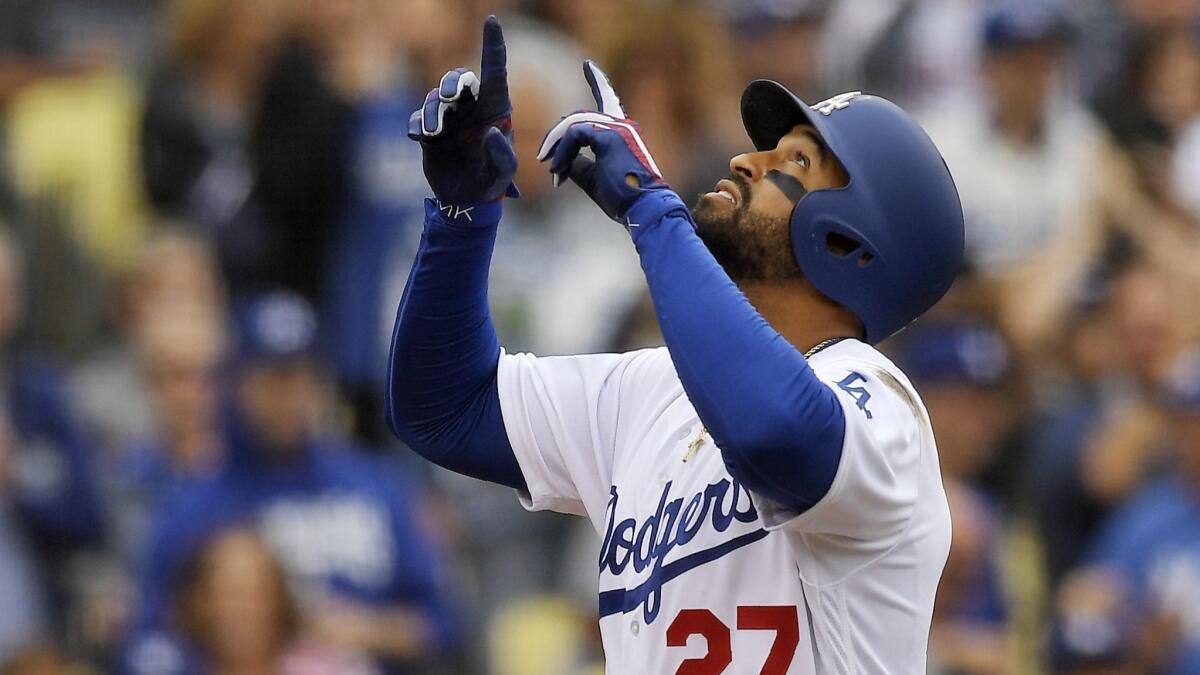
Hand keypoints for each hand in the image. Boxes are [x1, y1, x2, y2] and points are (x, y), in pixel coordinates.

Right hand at [408, 16, 518, 204]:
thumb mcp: (504, 172)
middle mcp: (471, 108)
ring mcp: (449, 119)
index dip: (493, 45)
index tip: (492, 21)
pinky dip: (418, 124)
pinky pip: (418, 118)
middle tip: (450, 97)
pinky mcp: (429, 132)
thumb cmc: (492, 181)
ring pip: (435, 98)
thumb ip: (503, 154)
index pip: (495, 71)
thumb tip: (492, 131)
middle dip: (452, 83)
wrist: (466, 201)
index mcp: (495, 109)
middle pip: (459, 78)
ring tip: (436, 134)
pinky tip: (422, 138)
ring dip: (434, 112)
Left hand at [537, 61, 670, 224]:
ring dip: (556, 145)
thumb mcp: (594, 178)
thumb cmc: (622, 198)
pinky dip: (562, 152)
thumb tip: (560, 159)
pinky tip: (558, 170)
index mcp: (622, 132)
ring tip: (550, 166)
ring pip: (574, 123)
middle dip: (557, 136)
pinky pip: (574, 134)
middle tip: (544, 159)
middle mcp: (622, 125)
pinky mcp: (610, 136)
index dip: (598, 81)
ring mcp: (618, 128)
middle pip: (579, 118)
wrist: (643, 208)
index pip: (608, 99)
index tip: (588, 66)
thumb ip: (578, 163)